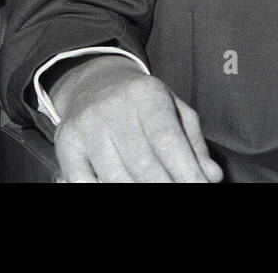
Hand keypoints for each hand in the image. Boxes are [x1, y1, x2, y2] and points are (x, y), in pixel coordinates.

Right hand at [48, 56, 221, 183]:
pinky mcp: (66, 143)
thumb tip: (211, 176)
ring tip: (154, 189)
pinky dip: (104, 191)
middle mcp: (113, 106)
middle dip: (165, 187)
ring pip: (115, 179)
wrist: (95, 83)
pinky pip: (84, 183)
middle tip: (179, 194)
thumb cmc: (143, 104)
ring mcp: (87, 125)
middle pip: (143, 165)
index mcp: (146, 94)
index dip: (185, 171)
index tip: (199, 188)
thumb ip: (194, 144)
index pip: (167, 140)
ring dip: (137, 192)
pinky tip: (122, 186)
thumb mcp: (174, 110)